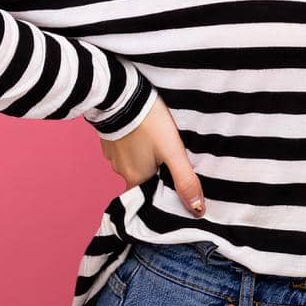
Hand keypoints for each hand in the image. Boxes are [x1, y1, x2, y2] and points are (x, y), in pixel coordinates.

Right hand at [99, 92, 207, 215]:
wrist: (121, 95)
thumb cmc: (148, 123)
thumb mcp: (172, 151)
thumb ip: (184, 179)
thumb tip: (197, 210)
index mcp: (136, 178)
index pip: (149, 196)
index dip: (161, 193)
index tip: (172, 185)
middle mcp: (121, 170)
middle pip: (142, 178)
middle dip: (155, 172)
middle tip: (169, 158)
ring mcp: (112, 154)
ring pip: (133, 162)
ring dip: (144, 157)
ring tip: (157, 143)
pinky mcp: (109, 139)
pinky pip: (124, 148)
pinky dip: (134, 144)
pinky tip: (144, 133)